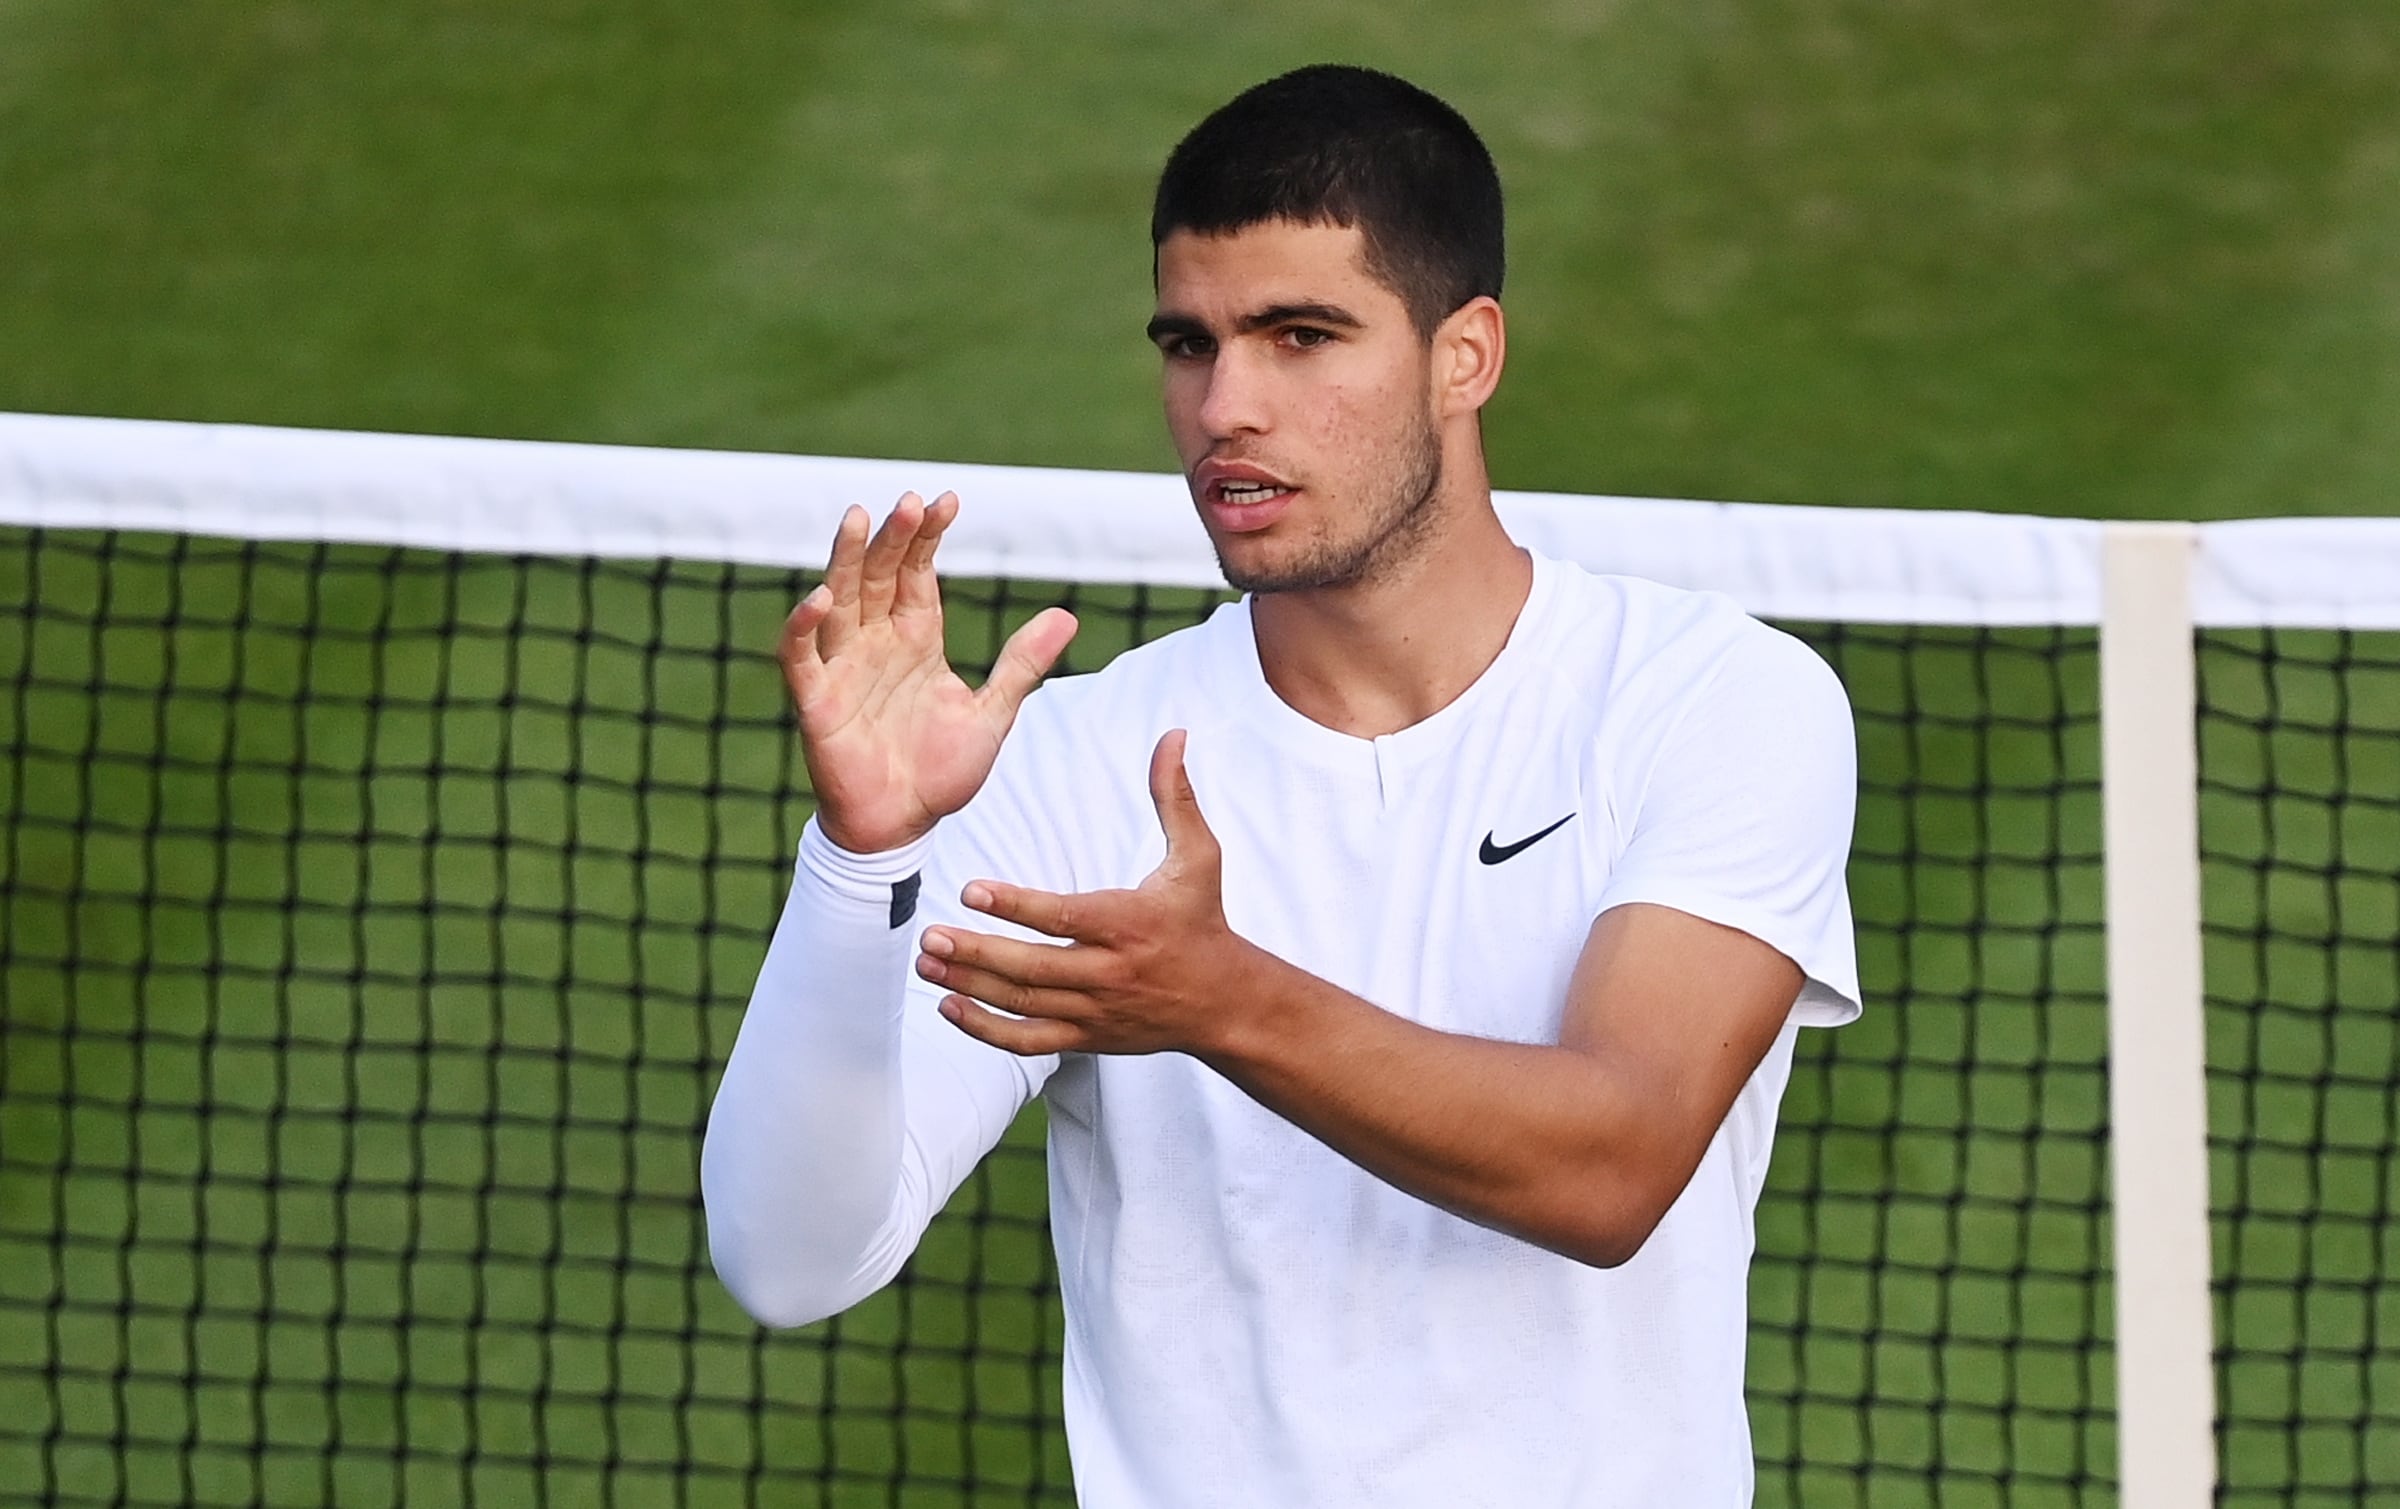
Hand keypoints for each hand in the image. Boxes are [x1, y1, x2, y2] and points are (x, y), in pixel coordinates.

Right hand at [782, 492, 1077, 852]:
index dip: (929, 538)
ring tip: (859, 519)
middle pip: (881, 577)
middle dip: (894, 539)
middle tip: (909, 502)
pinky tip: (818, 598)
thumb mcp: (992, 714)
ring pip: (840, 602)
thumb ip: (1021, 665)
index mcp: (916, 640)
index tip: (947, 500)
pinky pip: (802, 658)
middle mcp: (877, 644)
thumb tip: (1067, 616)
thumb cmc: (940, 773)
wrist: (903, 828)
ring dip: (847, 561)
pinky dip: (804, 627)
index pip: (920, 575)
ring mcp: (844, 669)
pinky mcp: (816, 702)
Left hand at [915, 730, 1267, 1056]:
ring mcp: (1095, 1010)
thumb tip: (1172, 736)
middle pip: (1033, 968)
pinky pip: (1029, 1040)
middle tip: (929, 935)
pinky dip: (987, 1030)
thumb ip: (1175, 796)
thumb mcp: (1200, 856)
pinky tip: (949, 1007)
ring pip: (1023, 1004)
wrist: (1224, 1002)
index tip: (971, 891)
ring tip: (928, 962)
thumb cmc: (1203, 920)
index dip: (1015, 906)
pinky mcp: (1087, 1037)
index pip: (1064, 917)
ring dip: (970, 985)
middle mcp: (1110, 971)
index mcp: (1130, 923)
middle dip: (977, 952)